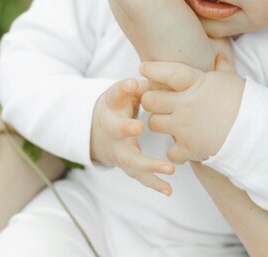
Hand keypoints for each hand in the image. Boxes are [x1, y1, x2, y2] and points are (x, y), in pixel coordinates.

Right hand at [91, 78, 174, 195]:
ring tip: (169, 169)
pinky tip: (168, 189)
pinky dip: (154, 183)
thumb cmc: (117, 107)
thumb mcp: (121, 93)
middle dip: (126, 130)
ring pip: (131, 161)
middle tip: (139, 128)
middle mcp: (112, 132)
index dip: (122, 90)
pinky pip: (140, 176)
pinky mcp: (127, 165)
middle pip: (117, 133)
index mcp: (111, 110)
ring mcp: (118, 152)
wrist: (97, 131)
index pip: (114, 97)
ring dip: (149, 167)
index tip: (132, 84)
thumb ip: (133, 87)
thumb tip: (147, 77)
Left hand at [140, 55, 244, 162]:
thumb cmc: (247, 102)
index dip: (152, 69)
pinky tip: (182, 146)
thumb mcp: (233, 79)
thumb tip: (219, 52)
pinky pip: (169, 152)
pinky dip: (175, 151)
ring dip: (159, 123)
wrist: (259, 132)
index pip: (167, 72)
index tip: (143, 68)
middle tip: (156, 101)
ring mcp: (185, 127)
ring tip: (168, 122)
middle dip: (150, 100)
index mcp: (196, 84)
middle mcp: (186, 104)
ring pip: (153, 123)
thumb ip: (221, 66)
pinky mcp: (189, 148)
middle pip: (151, 100)